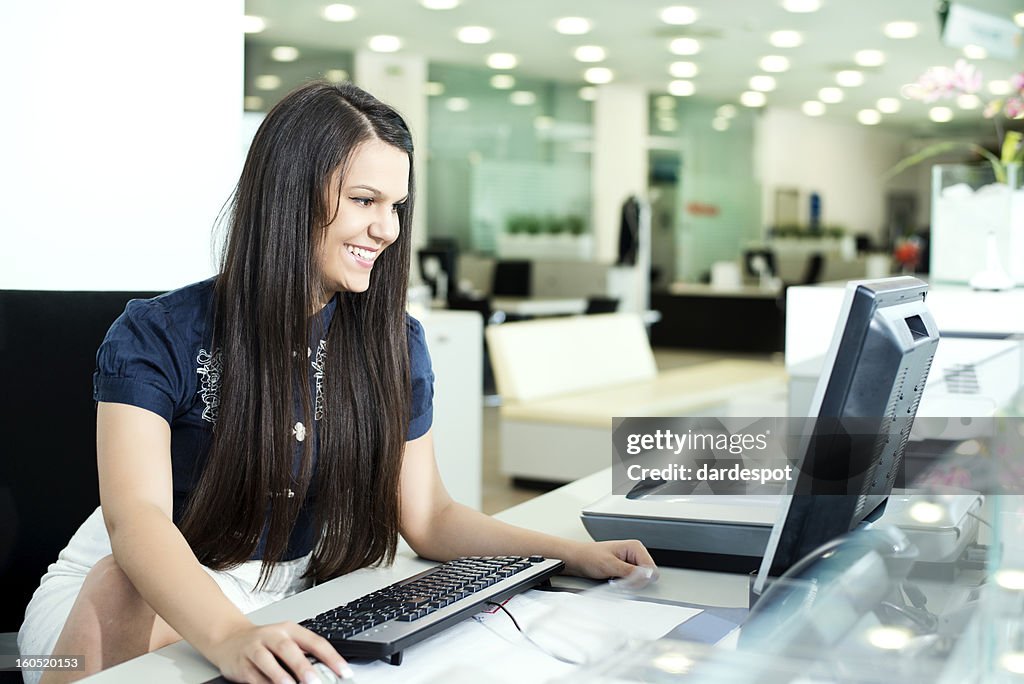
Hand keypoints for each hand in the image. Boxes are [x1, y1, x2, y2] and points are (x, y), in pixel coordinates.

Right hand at [206, 621, 352, 682]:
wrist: (229, 639)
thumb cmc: (264, 642)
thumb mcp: (286, 642)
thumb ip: (303, 655)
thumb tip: (326, 672)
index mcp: (290, 630)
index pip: (314, 641)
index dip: (331, 657)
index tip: (344, 671)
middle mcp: (272, 636)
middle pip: (288, 649)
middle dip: (302, 666)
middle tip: (314, 681)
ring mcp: (255, 649)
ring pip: (267, 660)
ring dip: (280, 675)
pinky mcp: (241, 664)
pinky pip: (253, 676)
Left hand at [563, 539, 657, 582]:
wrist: (577, 559)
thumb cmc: (589, 556)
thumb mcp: (610, 565)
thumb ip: (630, 571)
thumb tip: (646, 576)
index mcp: (635, 547)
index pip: (651, 568)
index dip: (641, 578)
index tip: (627, 581)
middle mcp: (635, 553)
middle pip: (647, 575)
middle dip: (634, 581)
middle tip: (618, 580)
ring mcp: (631, 561)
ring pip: (640, 580)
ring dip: (629, 583)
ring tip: (614, 578)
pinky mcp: (627, 569)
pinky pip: (633, 581)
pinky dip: (625, 584)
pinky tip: (614, 580)